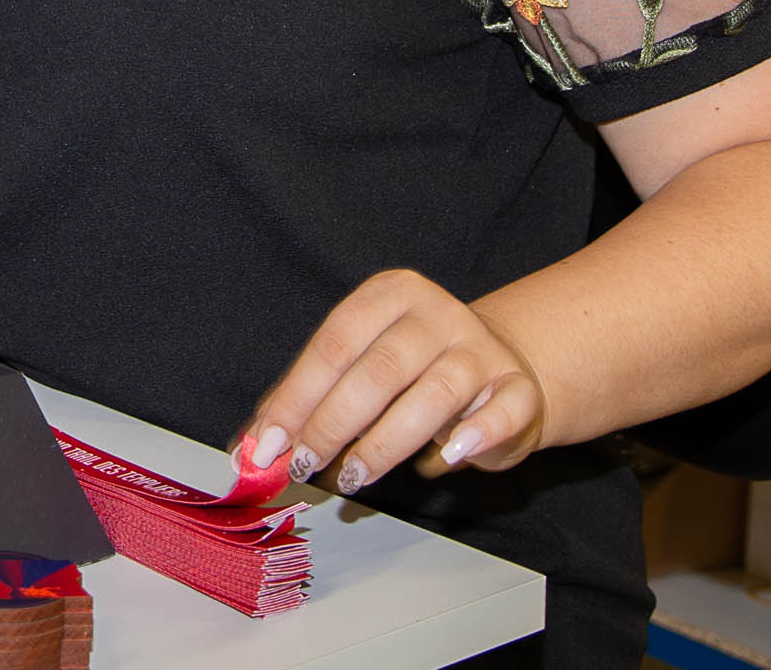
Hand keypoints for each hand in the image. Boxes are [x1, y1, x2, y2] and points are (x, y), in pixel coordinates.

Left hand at [237, 270, 548, 495]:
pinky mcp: (517, 387)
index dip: (297, 394)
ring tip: (353, 476)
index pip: (334, 342)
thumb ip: (313, 398)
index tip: (267, 441)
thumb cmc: (413, 371)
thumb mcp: (362, 366)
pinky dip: (475, 435)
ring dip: (386, 442)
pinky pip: (501, 411)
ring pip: (433, 394)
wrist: (498, 367)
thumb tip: (253, 444)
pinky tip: (446, 456)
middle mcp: (437, 313)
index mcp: (389, 294)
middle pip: (378, 369)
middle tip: (304, 463)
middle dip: (333, 422)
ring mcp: (480, 348)